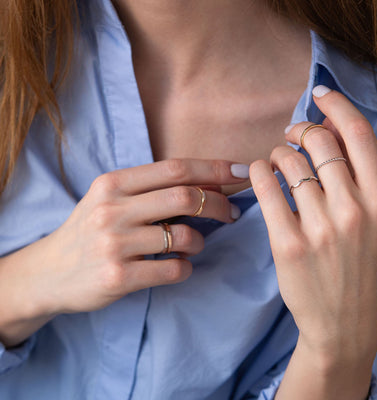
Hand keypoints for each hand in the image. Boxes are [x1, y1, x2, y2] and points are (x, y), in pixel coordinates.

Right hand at [27, 159, 245, 315]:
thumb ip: (149, 189)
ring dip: (200, 240)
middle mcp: (112, 209)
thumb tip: (204, 183)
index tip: (241, 171)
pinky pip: (174, 269)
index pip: (175, 168)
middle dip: (219, 203)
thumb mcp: (109, 199)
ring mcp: (114, 244)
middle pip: (185, 197)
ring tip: (196, 243)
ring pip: (184, 236)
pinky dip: (187, 266)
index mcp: (113, 183)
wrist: (49, 272)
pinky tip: (180, 265)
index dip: (214, 168)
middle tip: (231, 213)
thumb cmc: (89, 230)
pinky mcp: (118, 277)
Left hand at [250, 87, 376, 396]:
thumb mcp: (372, 221)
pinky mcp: (288, 243)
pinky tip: (258, 173)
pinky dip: (257, 171)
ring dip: (277, 153)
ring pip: (289, 162)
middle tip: (289, 134)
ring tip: (275, 163)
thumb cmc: (355, 265)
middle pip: (320, 142)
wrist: (343, 320)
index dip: (337, 106)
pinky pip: (266, 188)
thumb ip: (354, 179)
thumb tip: (323, 135)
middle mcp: (354, 209)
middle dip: (299, 129)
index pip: (358, 134)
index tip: (319, 94)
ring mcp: (321, 227)